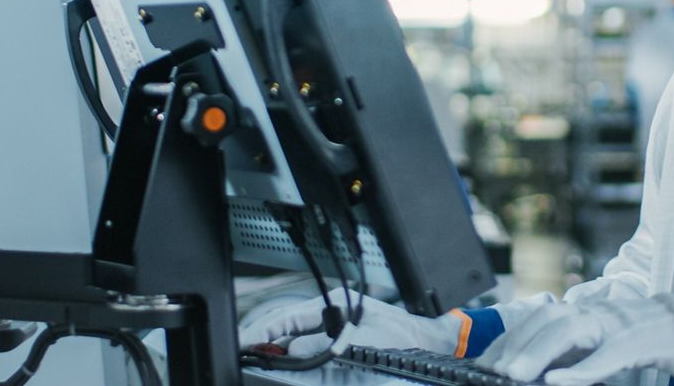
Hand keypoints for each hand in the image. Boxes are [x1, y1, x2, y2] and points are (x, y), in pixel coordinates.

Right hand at [239, 288, 461, 356]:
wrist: (432, 345)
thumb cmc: (406, 336)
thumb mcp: (365, 338)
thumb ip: (329, 345)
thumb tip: (293, 351)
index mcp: (333, 304)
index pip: (288, 318)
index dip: (263, 331)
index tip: (243, 341)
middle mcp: (329, 319)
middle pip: (286, 331)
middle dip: (263, 343)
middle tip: (240, 354)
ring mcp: (332, 335)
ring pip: (295, 347)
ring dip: (277, 355)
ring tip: (254, 361)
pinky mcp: (338, 352)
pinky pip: (310, 359)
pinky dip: (296, 364)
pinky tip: (282, 368)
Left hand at [475, 293, 673, 385]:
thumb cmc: (637, 339)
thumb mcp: (596, 343)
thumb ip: (567, 351)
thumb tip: (532, 369)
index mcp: (582, 314)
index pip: (538, 320)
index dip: (510, 339)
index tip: (485, 362)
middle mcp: (593, 313)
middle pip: (548, 320)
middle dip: (517, 344)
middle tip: (493, 370)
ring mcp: (614, 326)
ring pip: (570, 331)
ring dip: (538, 353)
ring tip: (514, 374)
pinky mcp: (634, 344)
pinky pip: (604, 357)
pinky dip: (579, 370)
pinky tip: (557, 381)